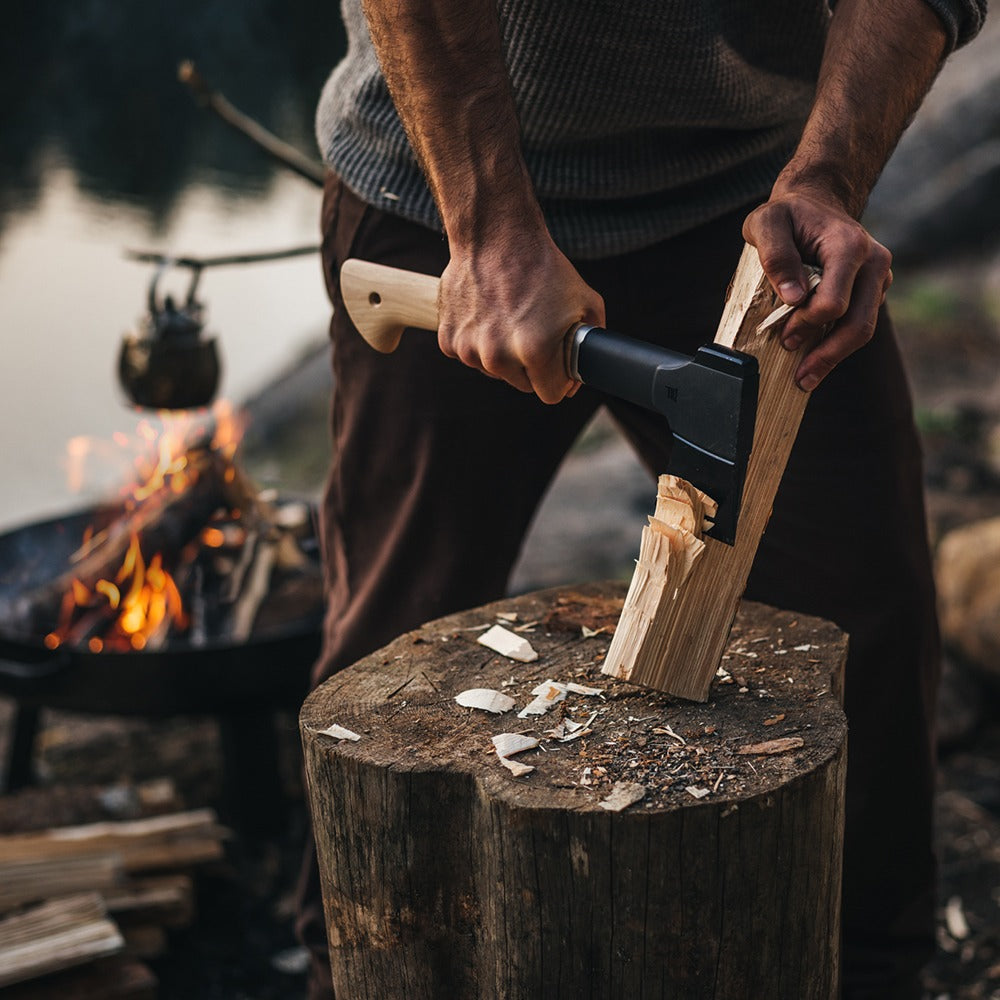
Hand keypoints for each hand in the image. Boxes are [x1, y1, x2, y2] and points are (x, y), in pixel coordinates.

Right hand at [437, 232, 604, 403]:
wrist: (496, 236)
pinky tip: (487, 314)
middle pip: (523, 385)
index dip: (560, 381)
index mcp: (534, 351)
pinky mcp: (448, 341)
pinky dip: (478, 342)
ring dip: (504, 355)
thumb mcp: (586, 302)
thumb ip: (591, 342)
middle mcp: (498, 357)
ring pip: (495, 372)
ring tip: (509, 318)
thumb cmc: (543, 268)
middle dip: (532, 367)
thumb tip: (585, 369)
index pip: (551, 394)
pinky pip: (470, 356)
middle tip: (534, 333)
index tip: (559, 366)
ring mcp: (469, 350)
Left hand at [742, 186, 892, 390]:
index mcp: (849, 247)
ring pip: (862, 329)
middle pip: (858, 324)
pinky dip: (837, 345)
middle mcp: (873, 263)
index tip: (784, 337)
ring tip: (806, 379)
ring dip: (834, 357)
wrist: (813, 204)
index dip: (807, 325)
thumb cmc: (786, 215)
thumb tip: (792, 298)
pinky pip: (858, 324)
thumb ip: (776, 256)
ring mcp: (877, 278)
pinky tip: (815, 361)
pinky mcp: (872, 291)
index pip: (835, 301)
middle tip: (800, 379)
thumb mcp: (766, 224)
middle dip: (828, 356)